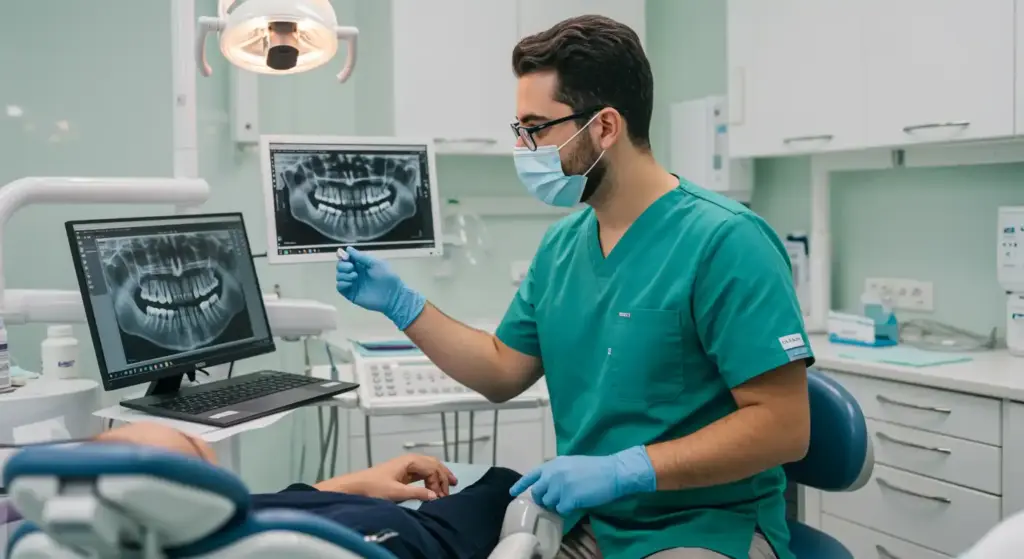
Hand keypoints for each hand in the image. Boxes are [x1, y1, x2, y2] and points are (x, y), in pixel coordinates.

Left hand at [314, 454, 457, 501]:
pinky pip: (422, 472)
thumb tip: (435, 496)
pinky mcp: (402, 473)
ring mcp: (406, 466)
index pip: (432, 468)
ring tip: (450, 485)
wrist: (354, 487)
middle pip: (433, 464)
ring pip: (429, 467)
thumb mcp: (396, 492)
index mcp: (409, 461)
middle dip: (444, 476)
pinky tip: (434, 485)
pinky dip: (431, 478)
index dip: (439, 482)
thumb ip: (417, 494)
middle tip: (452, 489)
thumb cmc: (373, 488)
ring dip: (439, 476)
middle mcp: (409, 460)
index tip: (441, 497)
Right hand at [335, 247, 425, 329]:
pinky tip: (351, 283)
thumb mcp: (375, 263)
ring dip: (344, 274)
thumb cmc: (387, 277)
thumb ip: (361, 257)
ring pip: (339, 276)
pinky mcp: (351, 294)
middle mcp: (355, 273)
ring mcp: (352, 284)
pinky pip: (340, 287)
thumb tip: (348, 249)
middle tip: (351, 267)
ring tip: (355, 276)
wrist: (392, 295)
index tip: (344, 256)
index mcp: (361, 265)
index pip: (347, 258)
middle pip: (340, 266)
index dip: (342, 255)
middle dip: (342, 265)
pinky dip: (342, 283)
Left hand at [509, 446, 655, 514]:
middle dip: (544, 499)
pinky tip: (578, 502)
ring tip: (572, 498)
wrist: (613, 472)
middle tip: (556, 500)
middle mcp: (553, 474)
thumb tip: (547, 487)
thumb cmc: (595, 468)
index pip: (531, 475)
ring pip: (549, 503)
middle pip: (538, 493)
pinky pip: (561, 510)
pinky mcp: (569, 498)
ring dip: (558, 504)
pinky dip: (568, 510)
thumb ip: (557, 473)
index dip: (521, 484)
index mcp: (553, 464)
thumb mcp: (571, 464)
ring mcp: (560, 486)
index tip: (512, 492)